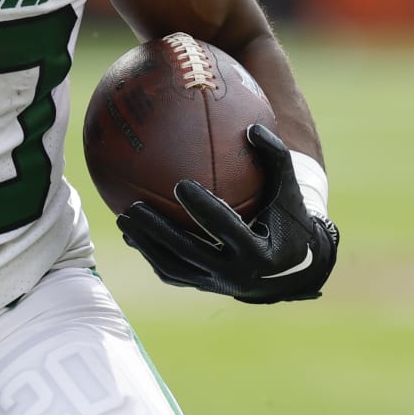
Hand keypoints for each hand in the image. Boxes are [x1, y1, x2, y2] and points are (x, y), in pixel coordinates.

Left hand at [116, 124, 338, 303]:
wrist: (291, 267)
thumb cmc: (288, 218)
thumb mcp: (289, 190)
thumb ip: (276, 157)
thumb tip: (253, 127)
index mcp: (257, 251)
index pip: (226, 228)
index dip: (204, 209)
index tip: (180, 185)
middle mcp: (234, 274)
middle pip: (189, 252)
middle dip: (159, 231)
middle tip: (134, 207)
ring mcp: (216, 284)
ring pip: (173, 267)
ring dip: (146, 244)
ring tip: (122, 218)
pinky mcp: (204, 287)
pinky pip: (172, 273)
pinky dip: (151, 254)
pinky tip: (131, 234)